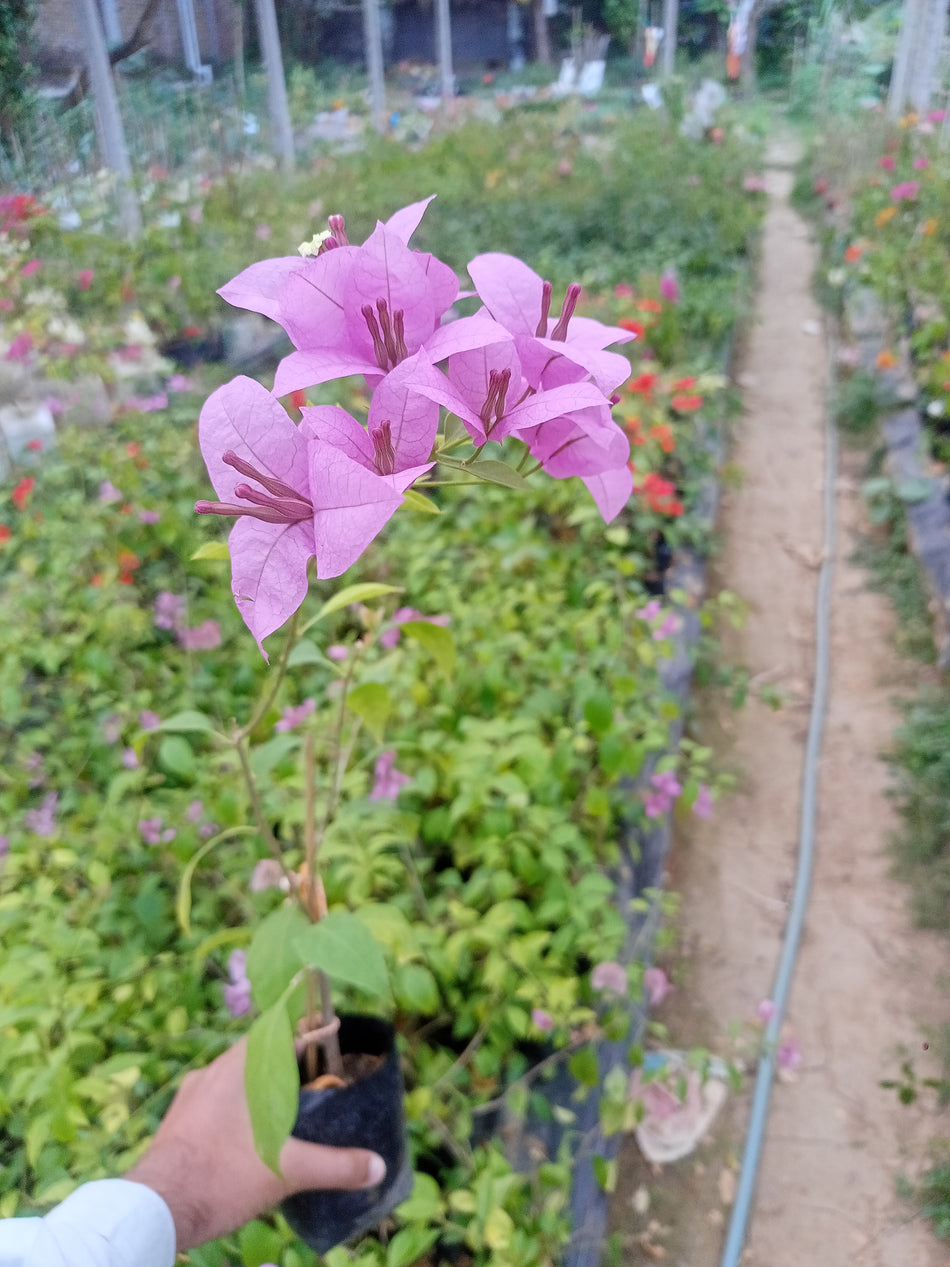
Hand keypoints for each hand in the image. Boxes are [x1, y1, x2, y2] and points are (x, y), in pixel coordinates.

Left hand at [125, 1038, 385, 1249]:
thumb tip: (378, 1166)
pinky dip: (239, 1106)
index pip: (279, 1028)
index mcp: (238, 1068)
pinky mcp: (178, 1122)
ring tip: (289, 1105)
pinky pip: (216, 1099)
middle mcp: (212, 1072)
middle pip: (258, 1052)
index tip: (332, 1032)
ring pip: (234, 1077)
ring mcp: (190, 1096)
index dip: (308, 1027)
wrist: (151, 1211)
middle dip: (289, 1061)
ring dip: (261, 1085)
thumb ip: (335, 1166)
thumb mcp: (285, 1171)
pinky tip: (250, 1132)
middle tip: (319, 1076)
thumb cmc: (219, 1177)